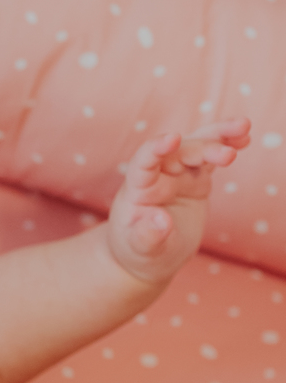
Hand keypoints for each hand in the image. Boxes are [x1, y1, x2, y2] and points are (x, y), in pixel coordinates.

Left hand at [107, 117, 250, 284]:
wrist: (151, 256)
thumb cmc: (139, 253)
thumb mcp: (141, 250)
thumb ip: (147, 237)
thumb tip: (162, 222)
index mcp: (138, 189)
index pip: (144, 163)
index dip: (156, 148)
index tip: (172, 138)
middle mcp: (158, 175)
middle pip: (180, 152)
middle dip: (203, 149)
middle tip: (228, 156)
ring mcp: (179, 175)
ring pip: (198, 147)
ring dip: (219, 136)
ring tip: (244, 127)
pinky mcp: (196, 179)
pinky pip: (211, 159)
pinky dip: (227, 146)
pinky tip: (244, 138)